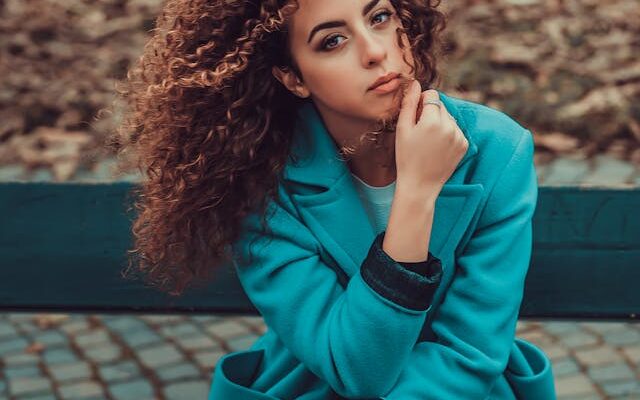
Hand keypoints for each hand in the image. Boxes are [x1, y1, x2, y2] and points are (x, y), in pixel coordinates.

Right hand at [394, 81, 468, 197]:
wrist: (419, 185)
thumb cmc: (406, 157)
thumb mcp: (403, 129)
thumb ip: (409, 103)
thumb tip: (415, 83)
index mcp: (432, 120)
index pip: (432, 95)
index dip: (421, 102)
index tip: (414, 116)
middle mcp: (450, 126)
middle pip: (441, 106)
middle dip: (431, 112)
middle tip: (419, 132)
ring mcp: (459, 136)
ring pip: (449, 118)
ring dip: (439, 123)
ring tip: (428, 142)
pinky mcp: (464, 145)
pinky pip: (455, 130)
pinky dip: (447, 134)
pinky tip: (437, 148)